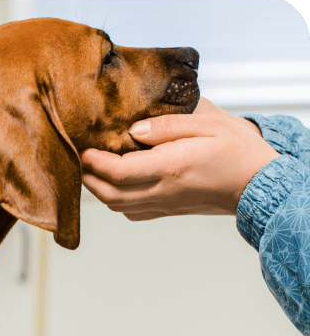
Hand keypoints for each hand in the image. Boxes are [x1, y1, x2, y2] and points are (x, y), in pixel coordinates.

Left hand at [80, 98, 279, 219]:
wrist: (257, 183)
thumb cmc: (236, 149)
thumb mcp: (207, 123)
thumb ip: (167, 126)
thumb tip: (132, 131)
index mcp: (169, 168)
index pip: (119, 171)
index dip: (94, 162)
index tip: (82, 149)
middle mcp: (161, 191)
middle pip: (110, 195)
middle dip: (88, 180)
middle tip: (77, 161)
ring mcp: (163, 205)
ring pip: (118, 206)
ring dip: (98, 192)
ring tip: (90, 172)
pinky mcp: (167, 210)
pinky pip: (132, 212)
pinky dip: (115, 202)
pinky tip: (114, 186)